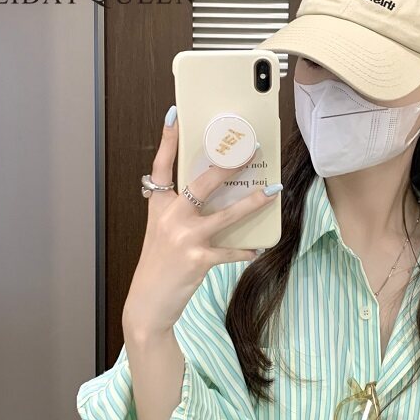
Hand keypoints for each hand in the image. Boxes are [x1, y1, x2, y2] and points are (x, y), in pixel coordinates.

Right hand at [122, 106, 281, 336]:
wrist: (147, 304)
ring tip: (271, 191)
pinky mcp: (198, 260)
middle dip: (228, 165)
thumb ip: (179, 213)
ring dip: (252, 203)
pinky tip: (258, 248)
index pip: (162, 167)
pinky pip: (230, 251)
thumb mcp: (161, 233)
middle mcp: (170, 218)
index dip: (168, 140)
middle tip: (248, 150)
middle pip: (202, 183)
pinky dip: (246, 251)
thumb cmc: (159, 266)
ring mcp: (184, 238)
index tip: (176, 115)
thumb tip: (213, 198)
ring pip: (225, 215)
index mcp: (159, 207)